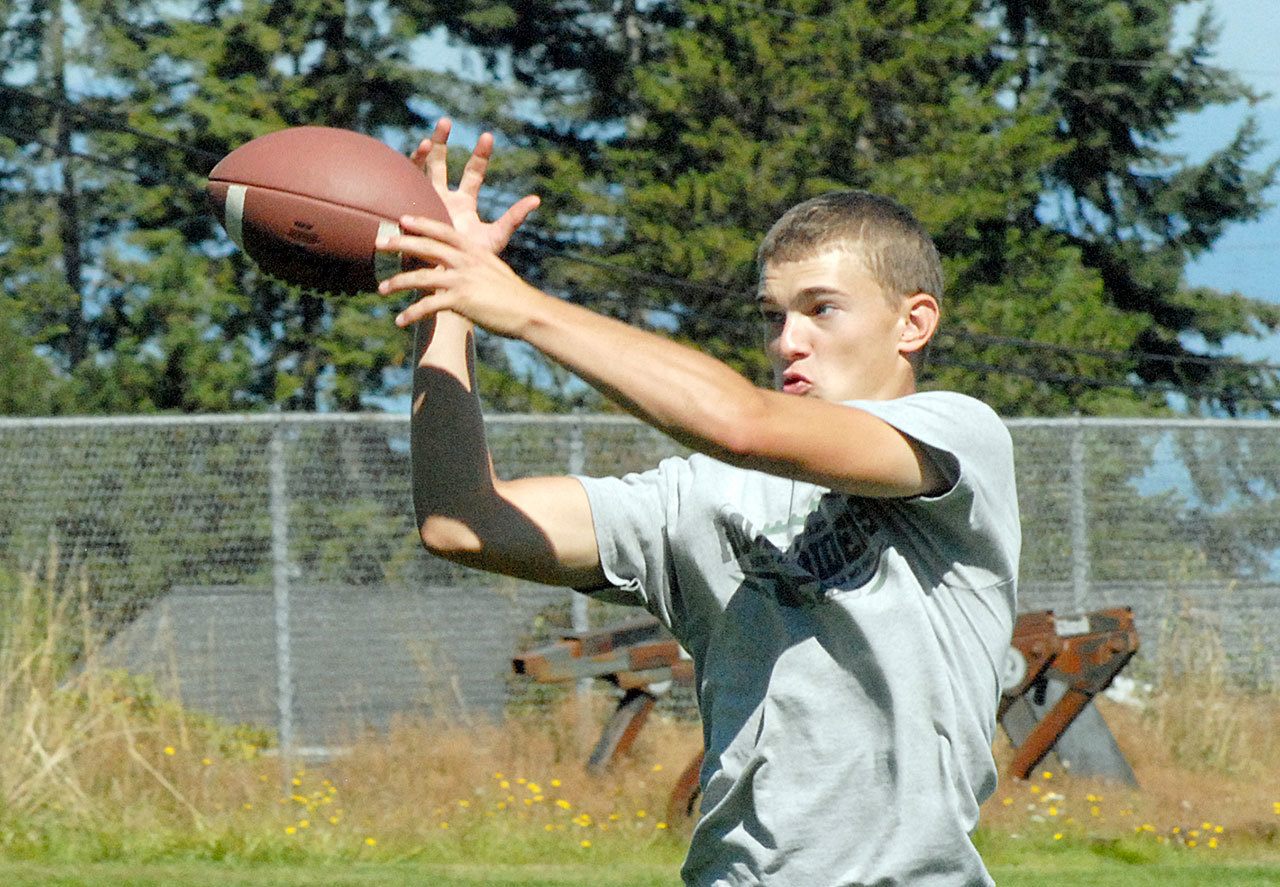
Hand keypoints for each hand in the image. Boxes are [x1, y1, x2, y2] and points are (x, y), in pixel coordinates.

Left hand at [377, 215, 548, 336]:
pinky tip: (399, 321)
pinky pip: (428, 306)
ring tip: (381, 289)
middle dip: (400, 244)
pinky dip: (411, 314)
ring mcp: (462, 280)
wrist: (529, 312)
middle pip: (426, 247)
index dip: (422, 223)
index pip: (443, 231)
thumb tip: (462, 268)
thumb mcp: (494, 271)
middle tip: (378, 242)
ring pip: (421, 277)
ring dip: (398, 282)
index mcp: (474, 251)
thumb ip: (476, 266)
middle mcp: (465, 261)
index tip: (403, 219)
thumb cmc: (513, 295)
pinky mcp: (460, 300)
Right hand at [411, 118, 539, 254]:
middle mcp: (444, 198)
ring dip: (425, 149)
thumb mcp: (496, 237)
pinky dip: (411, 165)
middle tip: (446, 120)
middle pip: (442, 164)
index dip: (480, 155)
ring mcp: (426, 202)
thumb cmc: (472, 261)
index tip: (487, 136)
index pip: (473, 173)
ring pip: (423, 170)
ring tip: (428, 133)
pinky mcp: (410, 209)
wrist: (445, 279)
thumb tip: (537, 199)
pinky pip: (408, 184)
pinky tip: (417, 149)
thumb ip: (513, 218)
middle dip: (442, 142)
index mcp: (464, 203)